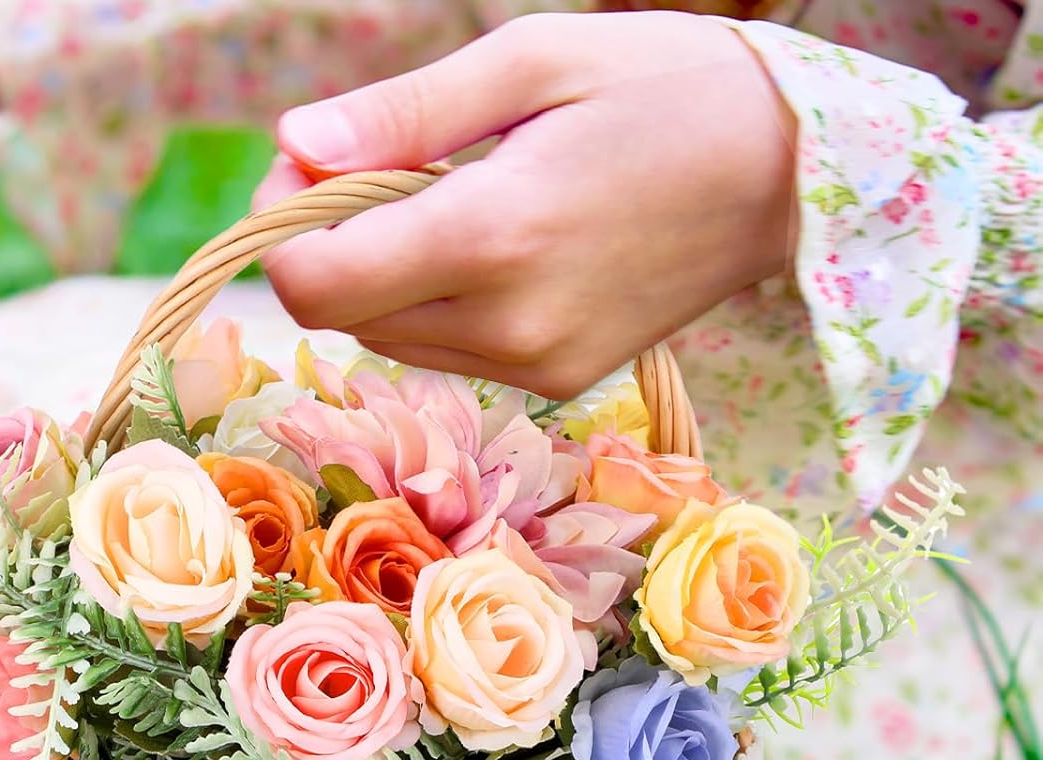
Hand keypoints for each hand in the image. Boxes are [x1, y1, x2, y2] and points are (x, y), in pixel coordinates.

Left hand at [254, 13, 795, 397]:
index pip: (316, 283)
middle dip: (324, 246)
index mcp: (493, 236)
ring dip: (380, 275)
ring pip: (387, 340)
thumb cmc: (667, 87)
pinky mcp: (554, 382)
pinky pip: (445, 352)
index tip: (306, 168)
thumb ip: (401, 116)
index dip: (282, 230)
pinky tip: (485, 244)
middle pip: (342, 315)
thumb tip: (291, 145)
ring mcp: (532, 367)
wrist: (792, 177)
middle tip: (368, 167)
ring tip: (440, 199)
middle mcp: (505, 324)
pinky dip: (432, 302)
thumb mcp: (532, 62)